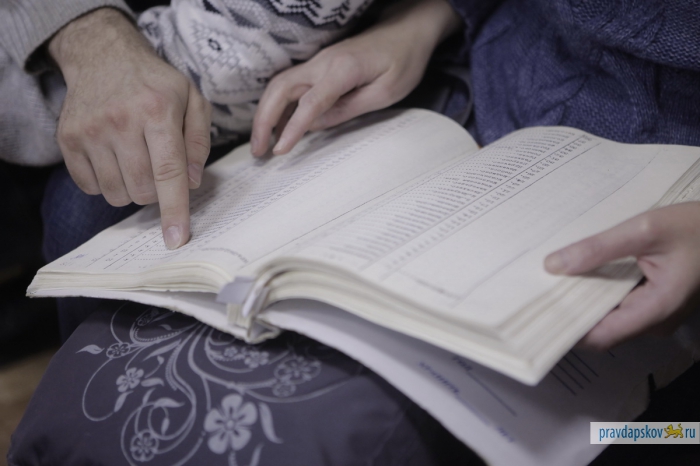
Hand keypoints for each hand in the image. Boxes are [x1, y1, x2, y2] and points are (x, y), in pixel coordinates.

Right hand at [49, 8, 210, 248]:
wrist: (103, 56)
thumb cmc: (156, 84)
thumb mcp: (192, 99)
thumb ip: (199, 141)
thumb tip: (192, 181)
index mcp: (157, 110)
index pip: (168, 171)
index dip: (174, 209)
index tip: (177, 240)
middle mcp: (120, 121)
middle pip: (142, 190)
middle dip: (156, 192)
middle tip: (158, 168)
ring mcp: (90, 131)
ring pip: (116, 194)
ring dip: (132, 190)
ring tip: (136, 161)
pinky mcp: (68, 140)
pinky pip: (91, 187)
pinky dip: (107, 184)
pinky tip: (114, 159)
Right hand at [251, 0, 460, 155]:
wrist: (407, 29)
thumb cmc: (403, 61)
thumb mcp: (385, 93)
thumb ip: (349, 109)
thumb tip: (315, 125)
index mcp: (343, 69)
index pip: (310, 103)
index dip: (292, 128)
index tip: (279, 151)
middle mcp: (323, 62)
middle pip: (280, 89)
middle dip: (263, 121)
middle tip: (257, 152)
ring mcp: (318, 62)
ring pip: (278, 86)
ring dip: (265, 114)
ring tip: (261, 144)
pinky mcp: (319, 66)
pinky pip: (289, 86)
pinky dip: (277, 106)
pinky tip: (277, 127)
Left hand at [544, 202, 699, 348]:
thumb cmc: (696, 227)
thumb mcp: (645, 229)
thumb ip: (599, 249)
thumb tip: (553, 265)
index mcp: (656, 309)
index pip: (600, 337)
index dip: (566, 330)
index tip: (536, 316)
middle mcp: (655, 321)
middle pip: (600, 329)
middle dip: (568, 313)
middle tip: (534, 294)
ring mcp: (656, 314)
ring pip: (608, 317)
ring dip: (581, 302)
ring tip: (549, 283)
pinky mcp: (654, 302)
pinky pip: (619, 305)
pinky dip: (597, 293)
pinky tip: (576, 275)